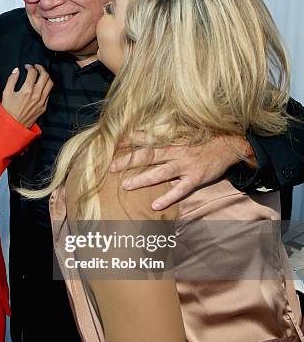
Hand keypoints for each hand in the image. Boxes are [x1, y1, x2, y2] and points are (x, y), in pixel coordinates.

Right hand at [2, 64, 52, 127]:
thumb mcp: (6, 93)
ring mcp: (42, 101)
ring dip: (46, 76)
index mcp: (27, 90)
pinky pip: (49, 93)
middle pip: (45, 76)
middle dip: (41, 68)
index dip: (30, 67)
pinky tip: (41, 85)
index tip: (27, 66)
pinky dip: (46, 86)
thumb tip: (16, 70)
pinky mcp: (44, 106)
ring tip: (41, 74)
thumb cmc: (9, 110)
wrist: (14, 125)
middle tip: (37, 67)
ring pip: (50, 84)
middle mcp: (36, 95)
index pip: (33, 73)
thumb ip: (11, 80)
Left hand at [110, 135, 255, 209]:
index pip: (147, 140)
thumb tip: (148, 140)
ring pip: (160, 173)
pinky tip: (155, 206)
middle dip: (128, 161)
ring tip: (126, 186)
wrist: (229, 146)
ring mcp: (185, 165)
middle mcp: (176, 152)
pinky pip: (179, 190)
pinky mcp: (195, 178)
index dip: (130, 141)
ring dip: (142, 179)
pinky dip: (167, 198)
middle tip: (111, 167)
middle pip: (148, 156)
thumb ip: (168, 140)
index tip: (113, 143)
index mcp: (172, 141)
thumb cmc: (204, 141)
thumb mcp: (185, 136)